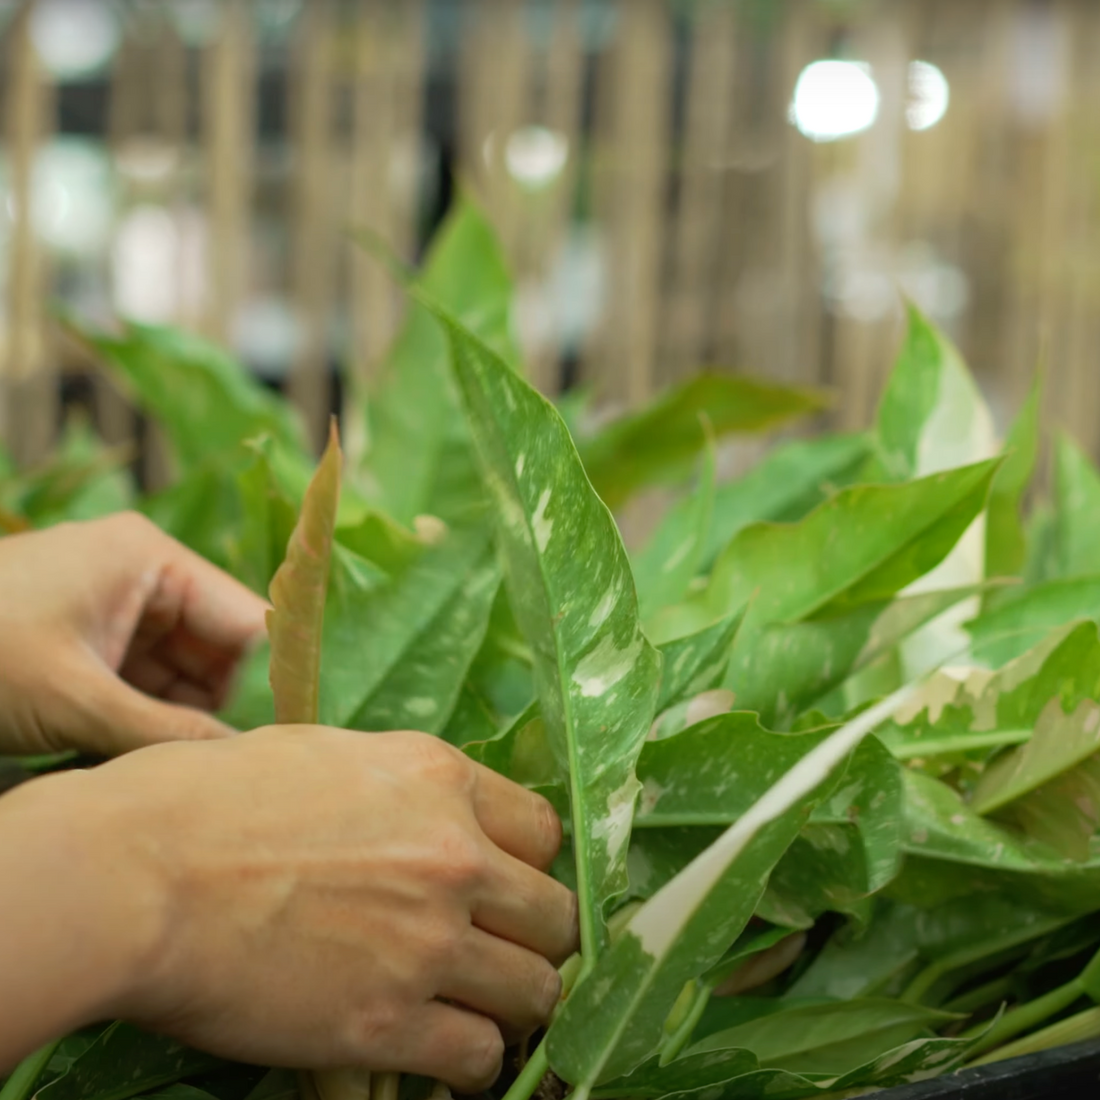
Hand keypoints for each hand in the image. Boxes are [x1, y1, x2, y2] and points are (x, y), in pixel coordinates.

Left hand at [0, 512, 267, 755]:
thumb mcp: (75, 702)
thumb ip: (166, 732)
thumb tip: (243, 760)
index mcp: (150, 559)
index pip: (244, 619)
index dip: (274, 678)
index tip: (295, 736)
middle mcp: (144, 574)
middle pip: (220, 646)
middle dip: (228, 704)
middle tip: (242, 764)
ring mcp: (117, 606)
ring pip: (185, 669)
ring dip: (190, 716)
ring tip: (199, 768)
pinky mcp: (93, 639)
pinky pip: (147, 678)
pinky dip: (153, 716)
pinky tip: (159, 757)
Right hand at [46, 728, 576, 1090]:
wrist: (140, 873)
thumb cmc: (210, 800)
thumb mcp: (325, 757)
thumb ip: (395, 787)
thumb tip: (417, 812)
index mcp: (438, 778)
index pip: (544, 831)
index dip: (532, 868)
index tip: (511, 893)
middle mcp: (453, 855)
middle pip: (554, 916)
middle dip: (538, 942)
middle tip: (506, 958)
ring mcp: (427, 941)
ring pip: (535, 991)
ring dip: (516, 1008)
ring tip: (485, 1014)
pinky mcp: (387, 1021)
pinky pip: (477, 1057)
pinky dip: (472, 1064)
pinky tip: (447, 1058)